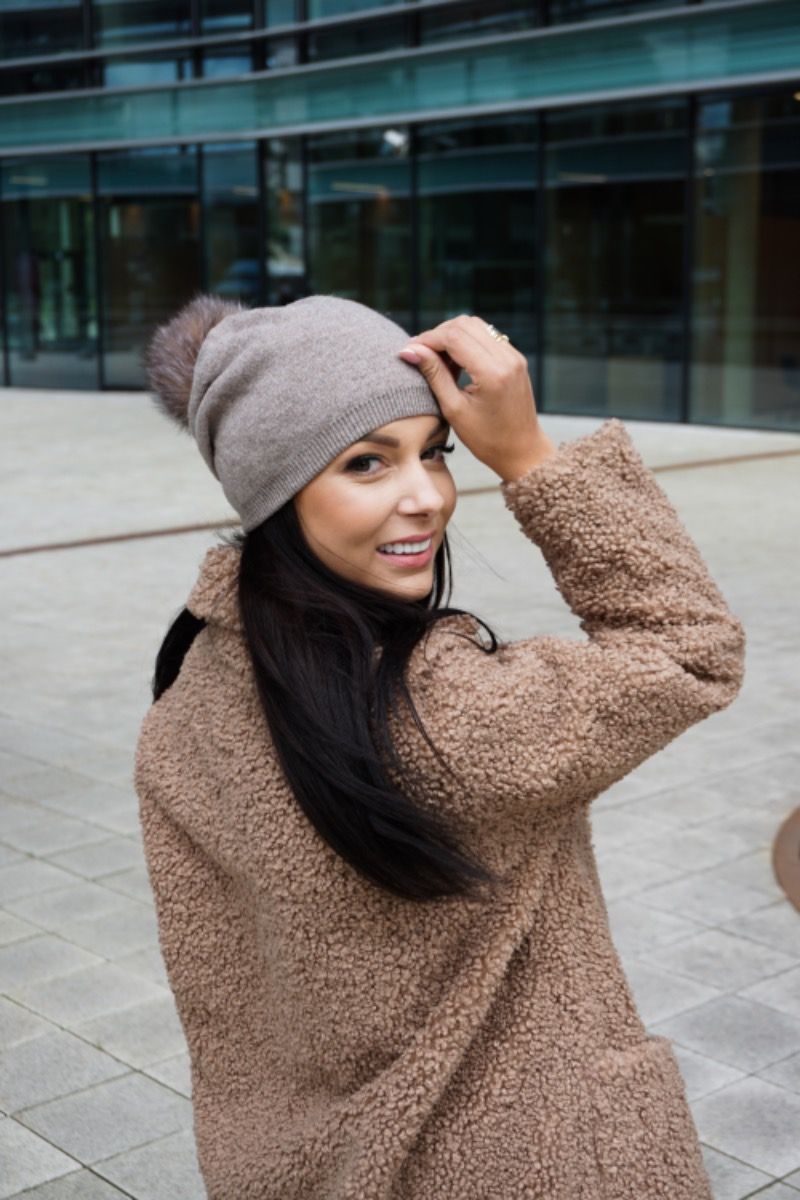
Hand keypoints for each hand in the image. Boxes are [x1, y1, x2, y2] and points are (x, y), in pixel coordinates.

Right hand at [397, 315, 556, 480]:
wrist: (522, 451)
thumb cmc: (487, 439)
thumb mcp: (454, 410)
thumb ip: (434, 375)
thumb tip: (410, 350)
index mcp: (493, 373)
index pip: (454, 337)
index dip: (428, 339)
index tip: (410, 350)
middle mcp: (507, 358)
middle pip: (464, 324)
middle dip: (438, 334)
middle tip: (421, 354)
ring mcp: (514, 356)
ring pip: (475, 325)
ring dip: (452, 336)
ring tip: (438, 360)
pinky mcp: (515, 358)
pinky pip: (486, 336)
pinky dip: (466, 341)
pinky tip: (455, 362)